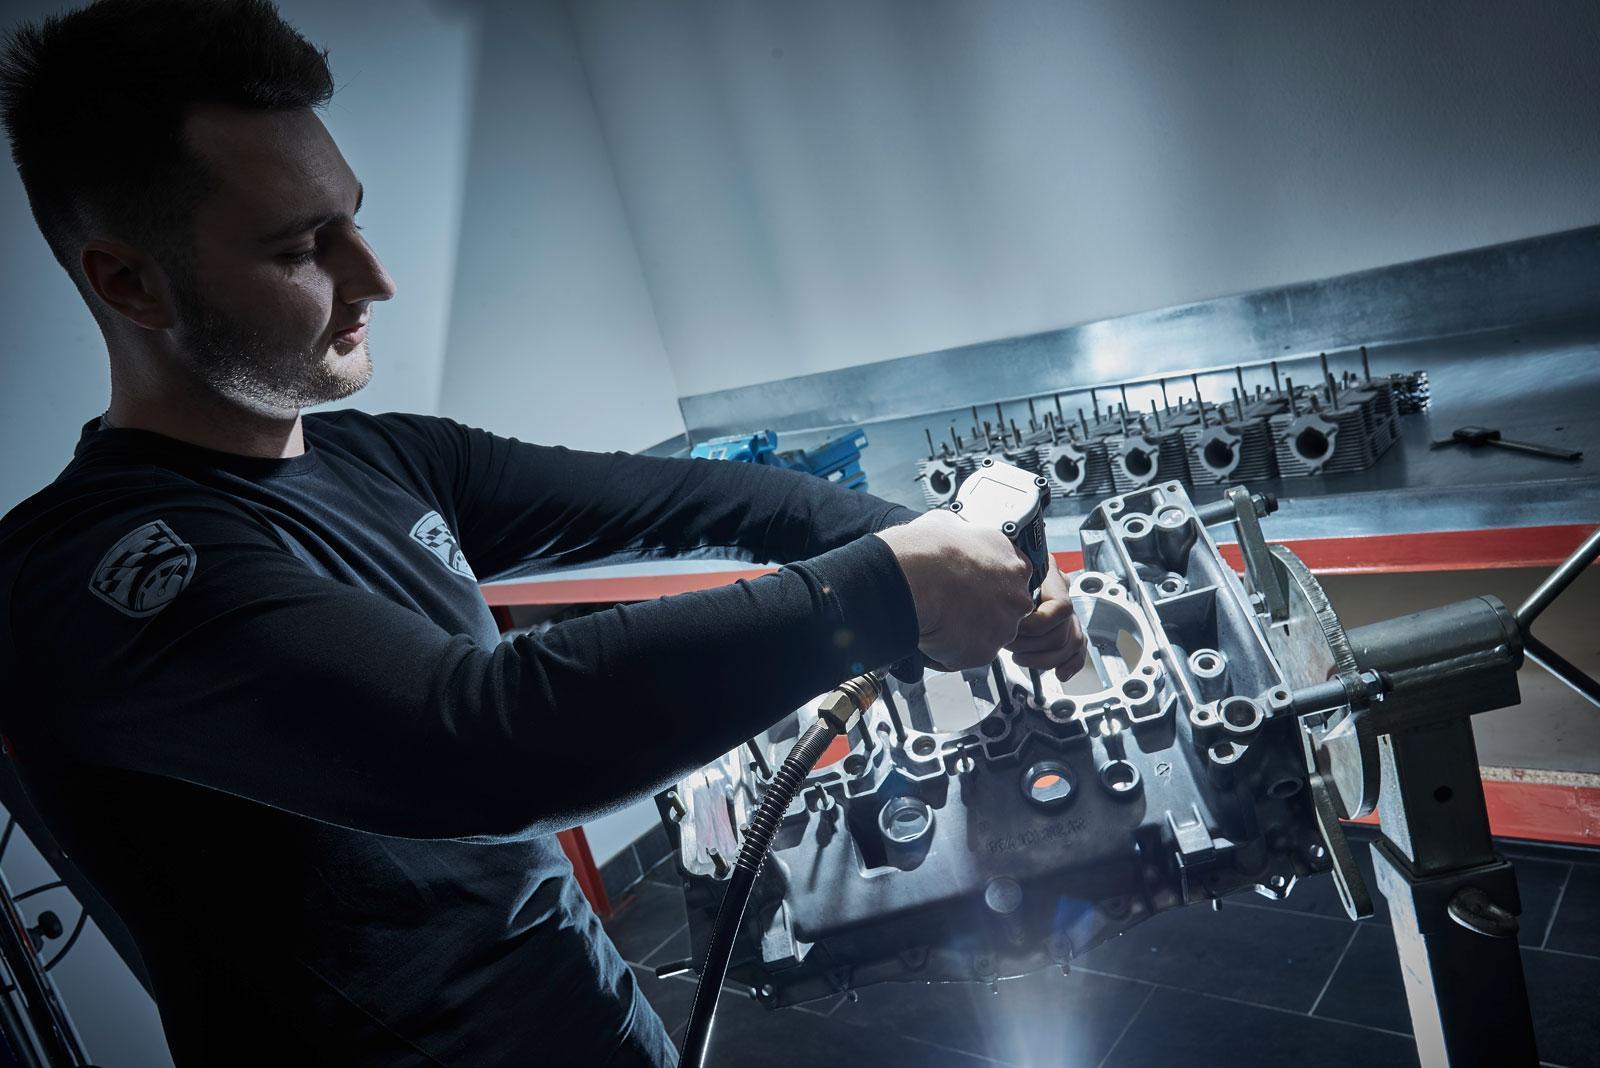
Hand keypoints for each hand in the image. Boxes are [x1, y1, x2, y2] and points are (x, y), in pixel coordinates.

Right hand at [873, 510, 1034, 669]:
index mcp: (1013, 563)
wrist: (912, 578)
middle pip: (1003, 611)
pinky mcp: (984, 652)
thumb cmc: (928, 550)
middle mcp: (1015, 597)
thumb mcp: (951, 523)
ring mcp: (1003, 627)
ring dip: (966, 631)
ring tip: (938, 618)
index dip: (986, 584)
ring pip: (987, 635)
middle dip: (980, 611)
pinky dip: (950, 650)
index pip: (1010, 580)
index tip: (970, 585)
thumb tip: (952, 530)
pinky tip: (933, 633)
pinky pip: (968, 655)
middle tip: (953, 605)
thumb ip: (963, 535)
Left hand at [1005, 554, 1087, 682]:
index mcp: (1050, 574)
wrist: (993, 572)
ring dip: (1042, 658)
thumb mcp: (1001, 569)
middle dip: (1032, 646)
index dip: (1038, 624)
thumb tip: (1010, 612)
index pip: (1061, 607)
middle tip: (1008, 644)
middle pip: (1062, 633)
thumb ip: (1008, 584)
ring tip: (1017, 655)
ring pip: (1070, 644)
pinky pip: (1078, 649)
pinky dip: (1071, 663)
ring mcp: (1065, 611)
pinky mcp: (1065, 628)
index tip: (1016, 628)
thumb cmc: (996, 570)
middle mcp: (1062, 592)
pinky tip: (1061, 673)